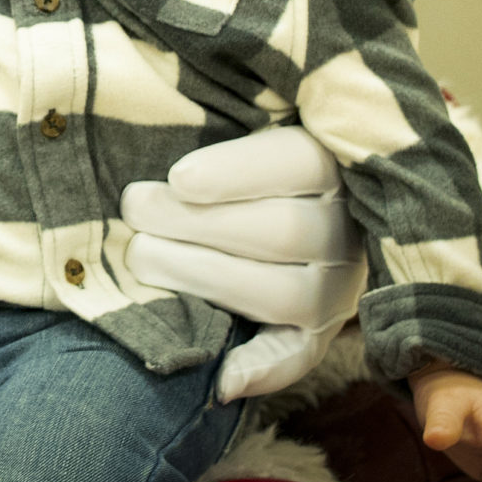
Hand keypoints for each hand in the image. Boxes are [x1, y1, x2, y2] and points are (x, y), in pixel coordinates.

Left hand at [119, 124, 363, 401]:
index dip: (235, 172)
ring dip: (201, 277)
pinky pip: (296, 358)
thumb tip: (181, 103)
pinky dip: (259, 372)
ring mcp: (338, 289)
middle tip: (134, 207)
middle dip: (194, 223)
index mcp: (337, 161)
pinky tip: (220, 379)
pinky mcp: (318, 334)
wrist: (309, 203)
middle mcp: (348, 229)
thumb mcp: (254, 112)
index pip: (299, 163)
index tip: (178, 176)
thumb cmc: (249, 149)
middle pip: (278, 231)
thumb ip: (226, 102)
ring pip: (280, 292)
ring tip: (141, 254)